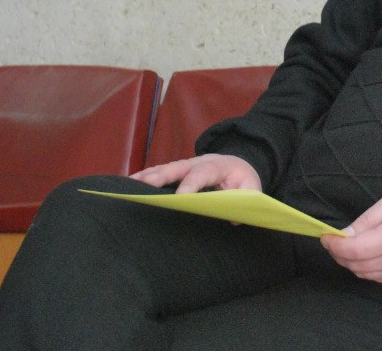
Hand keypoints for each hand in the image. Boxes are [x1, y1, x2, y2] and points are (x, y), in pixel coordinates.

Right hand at [129, 153, 261, 193]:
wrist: (238, 164)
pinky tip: (130, 183)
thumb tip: (233, 218)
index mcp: (218, 166)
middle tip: (145, 185)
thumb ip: (245, 199)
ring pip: (165, 169)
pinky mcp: (178, 172)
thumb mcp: (252, 187)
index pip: (203, 173)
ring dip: (147, 176)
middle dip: (161, 176)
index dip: (191, 185)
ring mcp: (186, 166)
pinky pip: (161, 173)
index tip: (181, 198)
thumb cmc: (243, 179)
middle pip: (178, 167)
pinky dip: (145, 177)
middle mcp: (198, 163)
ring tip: (129, 184)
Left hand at [321, 191, 381, 282]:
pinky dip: (362, 267)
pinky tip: (364, 254)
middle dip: (338, 253)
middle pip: (355, 264)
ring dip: (349, 261)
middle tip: (333, 239)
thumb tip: (344, 234)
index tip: (326, 237)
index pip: (355, 250)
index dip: (335, 246)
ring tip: (347, 245)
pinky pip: (374, 277)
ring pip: (362, 273)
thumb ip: (366, 220)